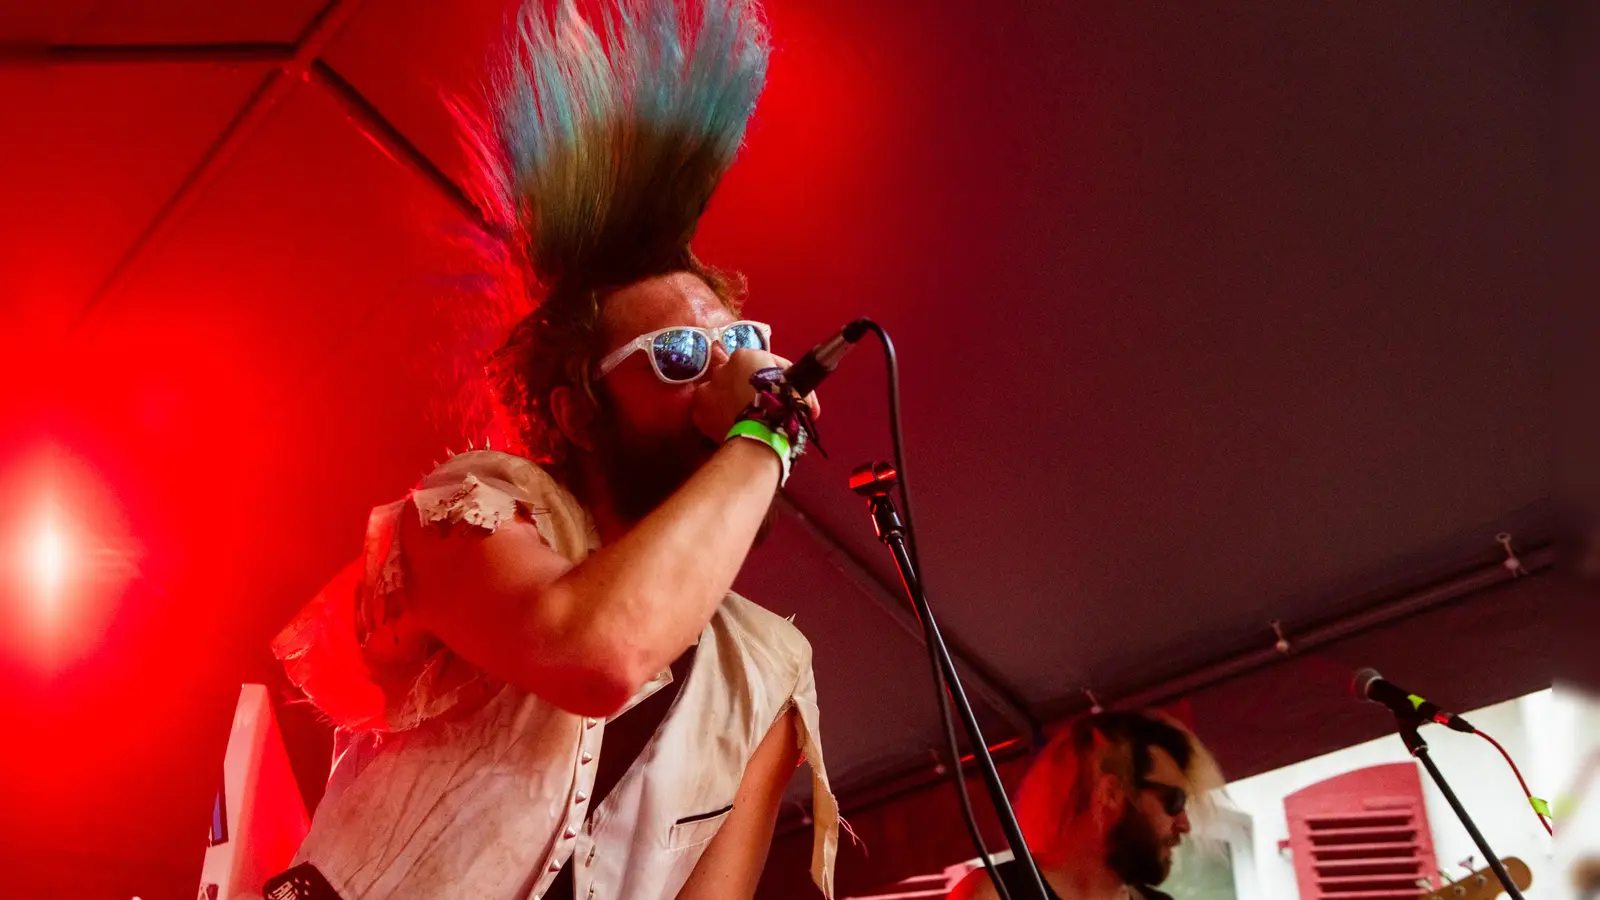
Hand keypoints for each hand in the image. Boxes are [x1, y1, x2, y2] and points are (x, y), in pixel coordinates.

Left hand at [691, 350, 821, 442]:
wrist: (765, 432)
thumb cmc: (783, 404)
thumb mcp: (793, 381)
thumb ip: (786, 376)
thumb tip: (797, 377)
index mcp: (743, 356)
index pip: (752, 361)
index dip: (761, 375)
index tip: (770, 389)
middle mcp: (720, 368)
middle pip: (731, 375)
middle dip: (741, 386)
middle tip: (755, 403)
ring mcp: (706, 390)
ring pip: (715, 393)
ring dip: (727, 402)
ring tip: (740, 417)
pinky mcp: (699, 413)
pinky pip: (707, 413)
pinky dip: (716, 419)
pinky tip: (728, 426)